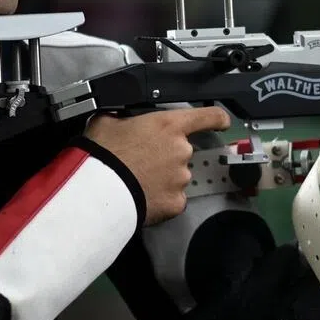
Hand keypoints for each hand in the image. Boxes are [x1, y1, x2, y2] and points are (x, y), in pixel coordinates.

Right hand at [85, 106, 230, 224]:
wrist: (98, 191)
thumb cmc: (102, 153)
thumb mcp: (107, 121)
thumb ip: (124, 118)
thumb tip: (121, 118)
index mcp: (169, 125)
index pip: (207, 116)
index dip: (217, 118)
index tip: (222, 122)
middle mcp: (182, 150)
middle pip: (182, 151)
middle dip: (165, 155)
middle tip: (141, 161)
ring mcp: (181, 178)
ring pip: (177, 176)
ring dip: (162, 178)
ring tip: (137, 181)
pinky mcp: (176, 203)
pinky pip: (173, 199)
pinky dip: (161, 199)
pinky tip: (142, 196)